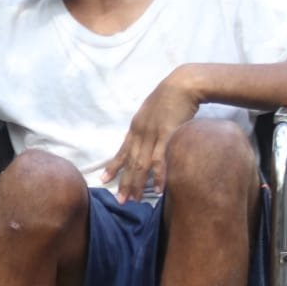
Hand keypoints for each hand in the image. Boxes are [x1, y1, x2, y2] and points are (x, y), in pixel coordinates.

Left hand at [101, 71, 200, 201]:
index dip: (113, 167)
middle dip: (124, 183)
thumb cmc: (169, 97)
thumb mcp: (150, 112)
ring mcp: (153, 135)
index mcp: (135, 127)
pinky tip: (158, 190)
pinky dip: (158, 176)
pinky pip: (161, 160)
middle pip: (130, 162)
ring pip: (141, 164)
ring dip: (137, 183)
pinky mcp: (168, 135)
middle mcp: (140, 133)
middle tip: (120, 201)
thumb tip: (143, 140)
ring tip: (134, 200)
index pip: (122, 151)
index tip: (104, 180)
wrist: (182, 85)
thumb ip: (145, 127)